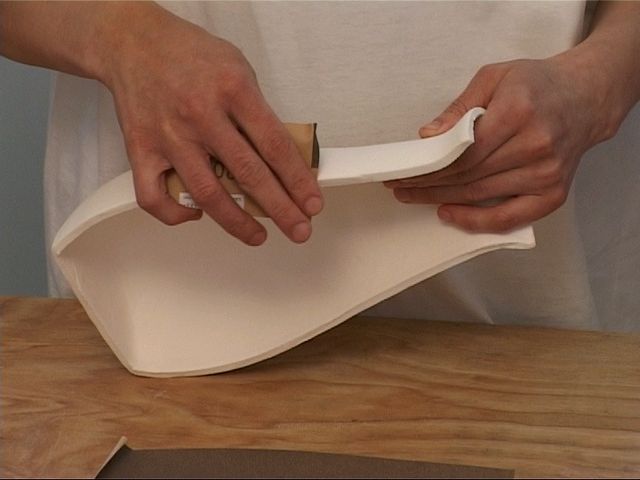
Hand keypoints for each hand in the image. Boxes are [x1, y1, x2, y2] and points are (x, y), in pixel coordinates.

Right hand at [101, 4, 322, 244]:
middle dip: (281, 209)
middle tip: (300, 230)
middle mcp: (201, 115)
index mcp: (233, 90)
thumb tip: (281, 155)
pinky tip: (196, 215)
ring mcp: (169, 136)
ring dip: (237, 222)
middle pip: (248, 174)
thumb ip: (258, 110)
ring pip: (206, 192)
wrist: (133, 43)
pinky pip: (153, 197)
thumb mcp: (239, 68)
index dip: (298, 180)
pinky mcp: (140, 150)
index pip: (275, 145)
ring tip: (258, 236)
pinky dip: (174, 215)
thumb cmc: (191, 54)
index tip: (312, 203)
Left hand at [385, 56, 620, 231]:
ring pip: (480, 196)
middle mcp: (535, 145)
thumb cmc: (536, 85)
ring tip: (416, 197)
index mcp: (518, 112)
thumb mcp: (494, 77)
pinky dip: (476, 222)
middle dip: (428, 184)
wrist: (586, 98)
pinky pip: (508, 218)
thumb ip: (459, 107)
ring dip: (442, 199)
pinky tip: (450, 213)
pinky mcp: (553, 193)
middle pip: (467, 176)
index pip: (462, 151)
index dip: (428, 167)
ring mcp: (546, 173)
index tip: (403, 172)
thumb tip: (428, 136)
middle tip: (401, 186)